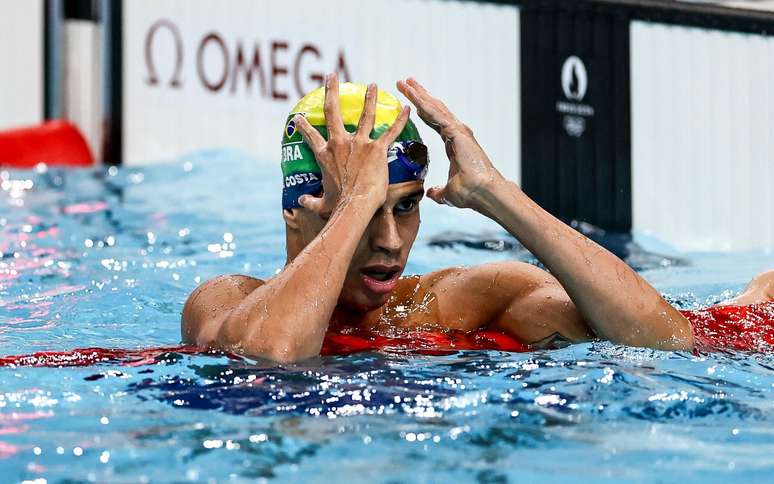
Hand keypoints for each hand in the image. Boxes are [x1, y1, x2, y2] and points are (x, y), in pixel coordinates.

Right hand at [294, 73, 409, 217]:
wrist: (354, 206)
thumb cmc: (338, 207)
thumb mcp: (321, 204)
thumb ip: (310, 202)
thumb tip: (299, 203)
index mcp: (325, 155)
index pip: (310, 136)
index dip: (303, 125)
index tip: (298, 117)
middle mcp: (340, 144)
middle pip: (332, 111)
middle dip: (331, 91)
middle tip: (331, 76)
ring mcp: (359, 144)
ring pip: (365, 115)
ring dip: (369, 98)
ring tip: (372, 85)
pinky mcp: (377, 149)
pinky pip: (391, 131)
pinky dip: (400, 120)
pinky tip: (406, 109)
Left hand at [396, 78, 502, 208]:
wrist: (484, 193)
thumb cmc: (471, 193)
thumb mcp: (448, 192)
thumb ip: (438, 191)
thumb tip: (431, 193)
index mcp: (454, 143)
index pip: (435, 122)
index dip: (422, 111)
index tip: (411, 102)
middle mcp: (456, 133)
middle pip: (434, 109)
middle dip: (419, 96)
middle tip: (404, 83)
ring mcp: (458, 131)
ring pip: (434, 108)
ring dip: (419, 94)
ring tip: (405, 82)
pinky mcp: (457, 133)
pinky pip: (436, 115)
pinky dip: (424, 104)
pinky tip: (413, 95)